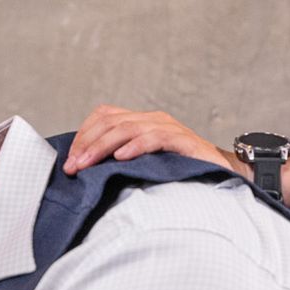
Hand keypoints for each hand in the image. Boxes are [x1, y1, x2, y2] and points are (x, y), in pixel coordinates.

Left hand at [65, 106, 234, 173]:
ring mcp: (168, 127)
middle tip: (72, 167)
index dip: (83, 135)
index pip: (103, 116)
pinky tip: (121, 158)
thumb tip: (85, 172)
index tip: (70, 161)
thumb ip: (120, 161)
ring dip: (102, 147)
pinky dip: (135, 147)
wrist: (220, 174)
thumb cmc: (179, 172)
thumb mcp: (143, 164)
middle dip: (87, 145)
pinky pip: (154, 138)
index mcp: (140, 121)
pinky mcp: (182, 139)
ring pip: (127, 128)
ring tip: (87, 165)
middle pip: (110, 122)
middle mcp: (152, 119)